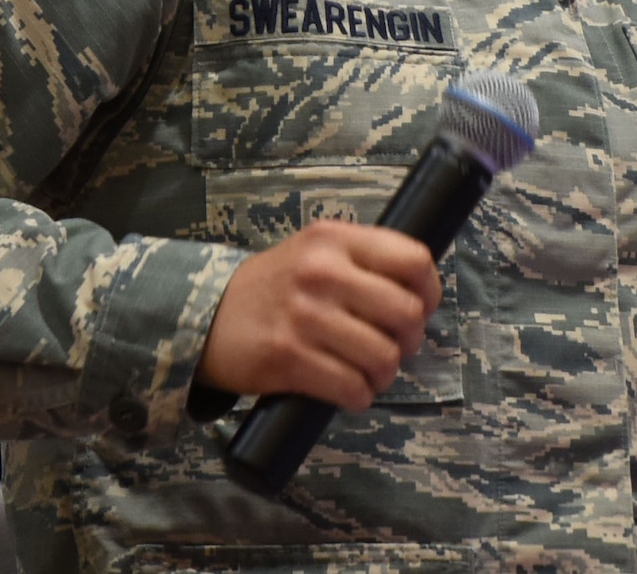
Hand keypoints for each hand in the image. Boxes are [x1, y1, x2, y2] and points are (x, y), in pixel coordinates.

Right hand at [196, 220, 441, 412]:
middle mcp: (322, 272)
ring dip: (383, 374)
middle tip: (394, 345)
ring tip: (368, 372)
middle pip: (406, 313)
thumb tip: (421, 294)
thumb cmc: (276, 288)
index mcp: (334, 239)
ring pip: (383, 356)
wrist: (208, 315)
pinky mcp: (288, 357)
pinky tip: (347, 389)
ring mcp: (305, 316)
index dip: (429, 290)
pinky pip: (351, 387)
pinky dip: (358, 396)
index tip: (422, 306)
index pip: (412, 259)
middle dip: (410, 340)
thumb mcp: (317, 251)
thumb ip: (364, 260)